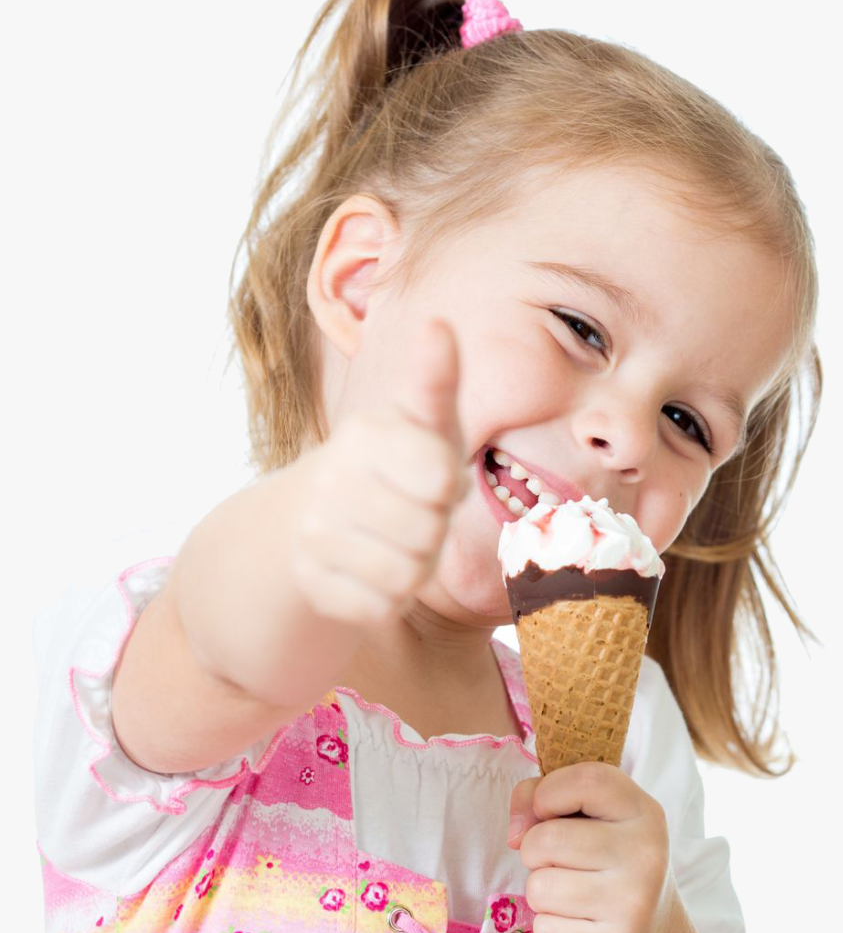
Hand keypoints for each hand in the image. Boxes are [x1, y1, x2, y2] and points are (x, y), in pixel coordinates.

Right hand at [291, 319, 469, 625]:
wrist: (306, 523)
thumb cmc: (391, 467)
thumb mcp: (421, 424)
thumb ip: (437, 380)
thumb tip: (439, 324)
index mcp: (367, 433)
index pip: (443, 478)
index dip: (447, 487)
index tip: (428, 477)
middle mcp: (331, 480)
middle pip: (430, 534)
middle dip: (433, 533)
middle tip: (411, 517)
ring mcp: (315, 534)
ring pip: (407, 577)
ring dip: (414, 570)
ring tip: (394, 545)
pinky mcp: (310, 583)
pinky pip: (379, 608)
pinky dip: (387, 600)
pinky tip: (368, 574)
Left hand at [508, 763, 679, 932]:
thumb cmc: (604, 863)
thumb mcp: (589, 817)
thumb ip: (543, 797)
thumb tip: (516, 832)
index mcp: (642, 811)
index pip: (586, 781)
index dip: (548, 792)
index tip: (545, 810)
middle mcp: (645, 854)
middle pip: (547, 839)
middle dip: (534, 850)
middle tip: (560, 863)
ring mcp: (633, 903)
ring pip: (540, 887)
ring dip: (542, 892)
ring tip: (572, 895)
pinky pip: (545, 930)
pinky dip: (550, 928)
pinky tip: (579, 926)